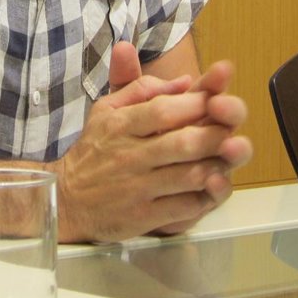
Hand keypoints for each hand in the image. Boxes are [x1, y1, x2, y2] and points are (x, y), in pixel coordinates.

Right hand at [53, 43, 251, 241]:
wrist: (67, 199)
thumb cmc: (94, 149)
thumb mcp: (107, 108)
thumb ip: (142, 87)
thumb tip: (185, 81)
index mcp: (120, 124)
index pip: (164, 110)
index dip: (197, 104)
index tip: (216, 101)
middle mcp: (128, 155)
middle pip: (183, 143)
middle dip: (215, 135)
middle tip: (230, 131)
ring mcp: (137, 188)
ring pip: (188, 176)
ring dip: (216, 166)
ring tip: (227, 158)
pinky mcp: (143, 217)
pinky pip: (184, 207)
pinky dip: (205, 197)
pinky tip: (213, 186)